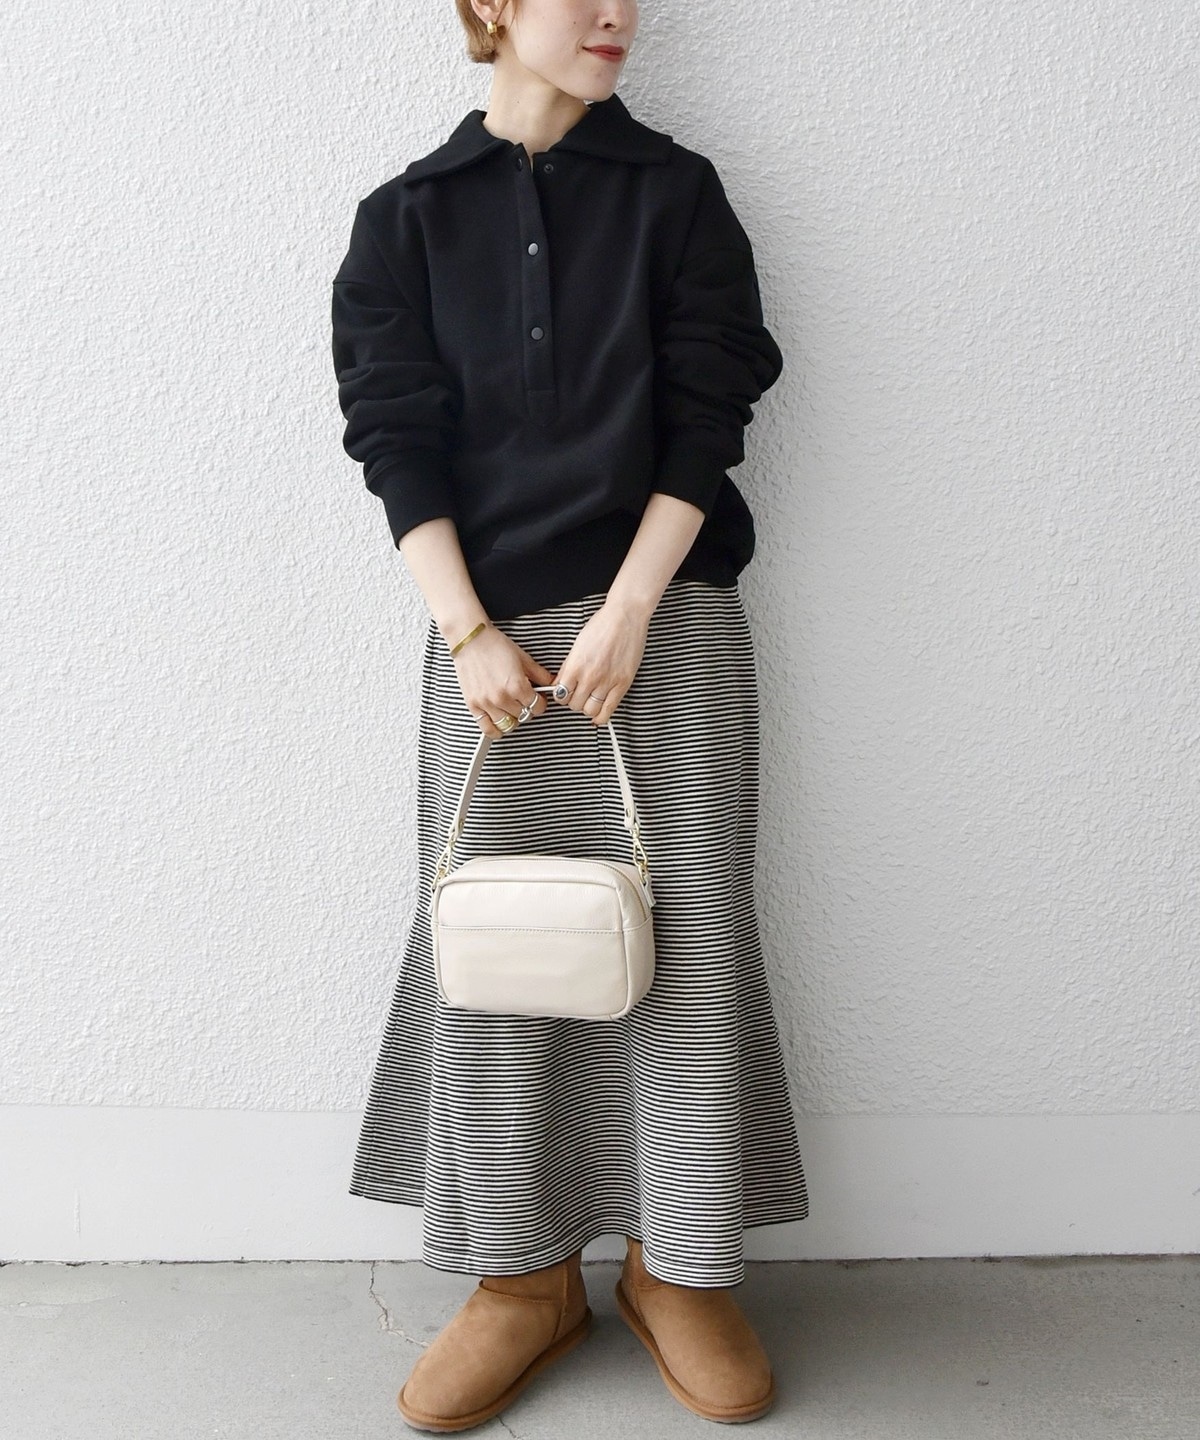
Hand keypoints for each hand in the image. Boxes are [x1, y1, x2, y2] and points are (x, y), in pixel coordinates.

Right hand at [452, 627, 555, 737]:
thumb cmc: (495, 646)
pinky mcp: (473, 705)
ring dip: (513, 718)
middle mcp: (502, 697)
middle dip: (526, 708)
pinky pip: (487, 729)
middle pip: (523, 716)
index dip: (540, 703)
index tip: (537, 699)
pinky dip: (495, 730)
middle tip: (523, 700)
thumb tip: (552, 684)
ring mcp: (486, 703)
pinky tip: (499, 724)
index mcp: (517, 686)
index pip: (537, 707)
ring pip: (508, 724)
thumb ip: (540, 675)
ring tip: (512, 709)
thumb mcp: (524, 658)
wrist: (470, 640)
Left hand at [550, 599, 649, 725]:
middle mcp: (590, 677)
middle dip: (573, 701)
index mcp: (575, 666)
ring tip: (589, 700)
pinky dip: (600, 717)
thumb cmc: (602, 625)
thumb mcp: (577, 645)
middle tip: (578, 694)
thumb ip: (568, 667)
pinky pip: (608, 711)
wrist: (625, 617)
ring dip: (587, 708)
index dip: (561, 695)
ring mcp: (607, 682)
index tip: (564, 693)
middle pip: (574, 705)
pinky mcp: (622, 684)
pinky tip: (598, 715)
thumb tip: (560, 684)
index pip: (560, 694)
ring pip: (590, 711)